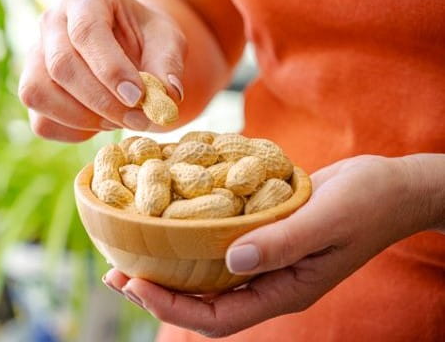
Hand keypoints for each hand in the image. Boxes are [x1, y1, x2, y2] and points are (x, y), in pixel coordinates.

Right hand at [18, 0, 185, 141]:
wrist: (127, 45)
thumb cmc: (145, 37)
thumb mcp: (167, 39)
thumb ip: (168, 63)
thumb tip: (167, 97)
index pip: (86, 32)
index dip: (110, 69)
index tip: (139, 97)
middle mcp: (50, 22)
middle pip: (61, 66)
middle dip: (102, 101)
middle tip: (140, 118)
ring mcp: (33, 57)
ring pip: (40, 94)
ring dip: (84, 119)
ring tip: (121, 119)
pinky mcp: (32, 90)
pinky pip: (42, 122)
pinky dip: (74, 132)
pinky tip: (102, 123)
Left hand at [103, 155, 432, 337]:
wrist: (390, 186)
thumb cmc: (368, 203)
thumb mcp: (327, 220)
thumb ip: (282, 242)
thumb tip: (231, 262)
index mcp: (284, 290)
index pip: (218, 319)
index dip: (172, 308)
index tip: (135, 284)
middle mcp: (268, 282)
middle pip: (202, 303)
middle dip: (157, 293)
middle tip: (114, 274)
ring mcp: (265, 261)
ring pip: (205, 277)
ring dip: (166, 268)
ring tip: (127, 253)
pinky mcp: (261, 236)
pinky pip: (216, 248)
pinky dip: (187, 241)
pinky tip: (166, 222)